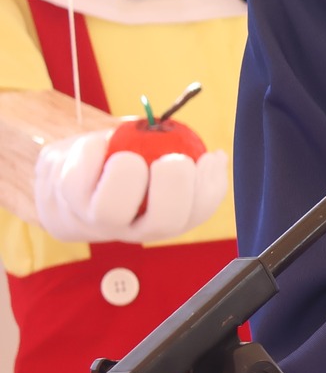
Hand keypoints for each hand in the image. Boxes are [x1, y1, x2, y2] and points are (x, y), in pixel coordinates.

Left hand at [32, 130, 228, 242]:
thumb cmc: (122, 164)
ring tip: (127, 156)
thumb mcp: (156, 160)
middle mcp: (132, 228)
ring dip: (125, 174)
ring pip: (112, 210)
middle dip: (175, 185)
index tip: (210, 155)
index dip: (210, 186)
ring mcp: (96, 219)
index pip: (196, 214)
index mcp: (163, 218)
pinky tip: (97, 144)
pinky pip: (77, 178)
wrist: (68, 177)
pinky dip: (90, 151)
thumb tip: (214, 157)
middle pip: (163, 222)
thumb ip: (182, 158)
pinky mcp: (64, 202)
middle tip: (172, 160)